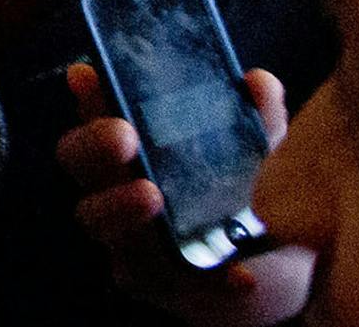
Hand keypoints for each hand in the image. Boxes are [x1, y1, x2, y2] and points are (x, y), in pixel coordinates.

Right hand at [55, 62, 314, 326]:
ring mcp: (126, 234)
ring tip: (153, 196)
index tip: (88, 75)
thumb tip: (259, 83)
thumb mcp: (260, 153)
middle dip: (94, 144)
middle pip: (78, 158)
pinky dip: (204, 277)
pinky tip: (240, 274)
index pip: (97, 107)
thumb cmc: (250, 193)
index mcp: (135, 141)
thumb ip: (257, 119)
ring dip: (121, 205)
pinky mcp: (152, 282)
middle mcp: (116, 181)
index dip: (87, 92)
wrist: (280, 268)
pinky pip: (161, 278)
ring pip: (99, 218)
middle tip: (125, 137)